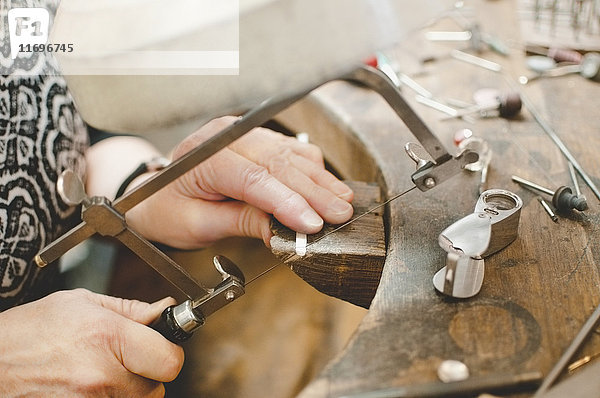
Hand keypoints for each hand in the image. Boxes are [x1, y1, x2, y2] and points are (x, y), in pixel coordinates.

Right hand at [0, 289, 183, 397]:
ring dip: (128, 391)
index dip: (169, 352)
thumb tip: (165, 309)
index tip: (160, 347)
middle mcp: (101, 376)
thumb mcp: (81, 303)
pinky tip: (90, 387)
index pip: (170, 361)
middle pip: (157, 389)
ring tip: (101, 371)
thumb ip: (131, 309)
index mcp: (107, 337)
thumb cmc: (30, 331)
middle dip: (147, 374)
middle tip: (125, 360)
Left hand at [127, 116, 353, 247]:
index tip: (312, 224)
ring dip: (319, 180)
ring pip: (290, 154)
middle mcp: (226, 137)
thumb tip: (283, 233)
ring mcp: (243, 134)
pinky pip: (290, 150)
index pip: (254, 178)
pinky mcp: (256, 139)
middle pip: (279, 163)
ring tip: (342, 202)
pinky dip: (311, 170)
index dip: (287, 201)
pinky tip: (326, 187)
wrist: (155, 194)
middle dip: (314, 192)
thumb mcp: (198, 225)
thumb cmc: (168, 210)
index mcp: (204, 157)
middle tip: (339, 214)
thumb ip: (241, 222)